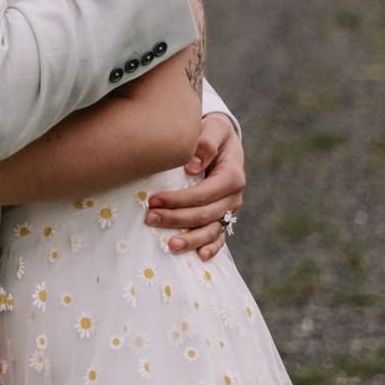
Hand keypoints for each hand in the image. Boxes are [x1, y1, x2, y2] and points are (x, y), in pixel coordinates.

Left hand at [144, 112, 244, 260]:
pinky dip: (212, 248)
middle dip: (176, 219)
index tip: (153, 200)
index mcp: (232, 176)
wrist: (222, 140)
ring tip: (169, 246)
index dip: (178, 200)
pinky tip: (200, 257)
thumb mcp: (213, 128)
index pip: (203, 194)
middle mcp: (234, 197)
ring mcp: (230, 210)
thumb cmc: (213, 133)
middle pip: (204, 214)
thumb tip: (192, 165)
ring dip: (191, 239)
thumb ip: (205, 142)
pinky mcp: (225, 217)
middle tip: (149, 218)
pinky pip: (220, 237)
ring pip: (212, 230)